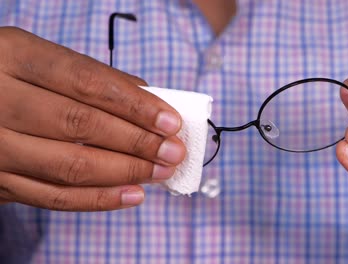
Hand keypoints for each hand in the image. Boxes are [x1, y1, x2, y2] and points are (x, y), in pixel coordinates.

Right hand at [0, 27, 185, 210]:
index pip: (87, 82)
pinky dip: (98, 199)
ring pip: (69, 166)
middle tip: (174, 152)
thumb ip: (91, 76)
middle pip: (81, 125)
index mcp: (12, 56)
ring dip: (126, 172)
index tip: (171, 122)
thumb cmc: (10, 75)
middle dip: (137, 142)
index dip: (135, 105)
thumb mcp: (40, 58)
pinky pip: (52, 197)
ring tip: (162, 171)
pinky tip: (133, 194)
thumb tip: (150, 99)